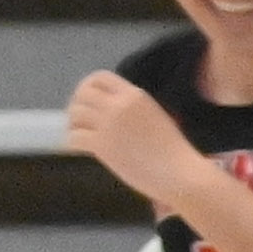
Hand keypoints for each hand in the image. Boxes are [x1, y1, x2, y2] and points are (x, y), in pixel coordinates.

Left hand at [65, 71, 204, 207]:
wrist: (180, 174)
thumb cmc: (175, 151)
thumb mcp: (156, 117)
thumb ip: (133, 110)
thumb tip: (112, 113)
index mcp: (135, 95)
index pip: (100, 77)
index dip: (87, 87)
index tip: (88, 100)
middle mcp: (119, 105)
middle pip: (83, 94)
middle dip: (76, 104)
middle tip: (79, 120)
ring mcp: (109, 125)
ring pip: (75, 114)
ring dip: (73, 124)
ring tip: (79, 134)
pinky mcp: (102, 145)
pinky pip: (75, 137)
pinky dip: (72, 142)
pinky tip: (79, 149)